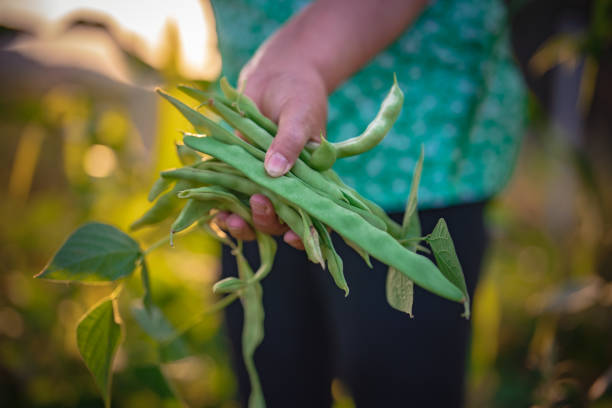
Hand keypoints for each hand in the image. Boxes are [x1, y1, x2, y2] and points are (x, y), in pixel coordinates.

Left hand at [215, 64, 327, 249]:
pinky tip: (213, 209)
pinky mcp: (241, 173)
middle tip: (258, 202)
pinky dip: (223, 206)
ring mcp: (264, 183)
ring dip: (242, 223)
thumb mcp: (299, 115)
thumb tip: (274, 172)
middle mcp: (290, 187)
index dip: (306, 234)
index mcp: (313, 181)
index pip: (315, 217)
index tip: (291, 237)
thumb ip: (290, 142)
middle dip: (267, 220)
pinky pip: (232, 197)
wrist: (276, 77)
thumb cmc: (299, 95)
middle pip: (280, 220)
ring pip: (255, 216)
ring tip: (228, 218)